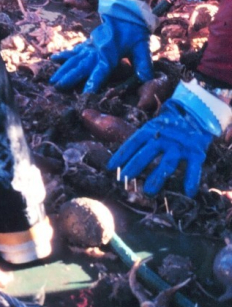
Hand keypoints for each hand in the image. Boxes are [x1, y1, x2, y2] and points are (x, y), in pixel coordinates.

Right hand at [49, 0, 154, 92]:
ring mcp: (90, 46)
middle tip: (58, 87)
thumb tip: (147, 80)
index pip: (101, 70)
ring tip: (53, 80)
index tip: (85, 93)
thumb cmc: (134, 31)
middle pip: (81, 66)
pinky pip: (74, 50)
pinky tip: (54, 59)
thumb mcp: (142, 46)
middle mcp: (97, 51)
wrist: (126, 13)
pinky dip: (64, 55)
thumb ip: (143, 64)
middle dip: (70, 77)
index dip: (93, 82)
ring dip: (63, 69)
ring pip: (74, 59)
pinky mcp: (88, 43)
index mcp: (110, 53)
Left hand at [109, 80, 231, 195]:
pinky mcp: (196, 152)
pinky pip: (193, 167)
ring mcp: (179, 145)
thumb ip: (141, 142)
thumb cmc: (168, 126)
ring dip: (157, 178)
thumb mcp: (152, 128)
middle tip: (124, 180)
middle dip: (134, 167)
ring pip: (167, 163)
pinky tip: (188, 192)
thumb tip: (122, 157)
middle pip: (146, 154)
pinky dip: (191, 179)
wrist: (196, 114)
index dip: (121, 155)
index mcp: (150, 130)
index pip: (132, 143)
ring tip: (148, 191)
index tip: (110, 167)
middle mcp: (163, 138)